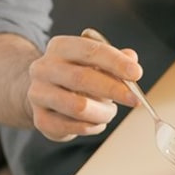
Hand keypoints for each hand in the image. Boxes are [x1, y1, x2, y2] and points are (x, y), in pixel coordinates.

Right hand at [26, 34, 142, 141]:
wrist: (46, 94)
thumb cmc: (79, 74)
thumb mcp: (97, 61)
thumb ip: (116, 59)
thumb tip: (132, 58)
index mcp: (61, 47)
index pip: (90, 51)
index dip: (116, 62)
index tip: (136, 73)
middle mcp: (44, 68)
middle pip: (82, 78)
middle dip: (113, 90)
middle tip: (135, 99)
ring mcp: (38, 94)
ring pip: (78, 107)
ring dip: (103, 112)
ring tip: (110, 112)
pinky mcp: (40, 118)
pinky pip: (73, 127)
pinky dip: (92, 126)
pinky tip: (96, 121)